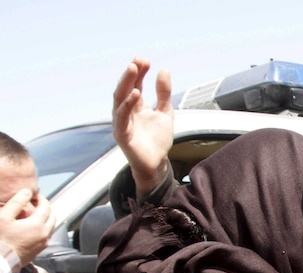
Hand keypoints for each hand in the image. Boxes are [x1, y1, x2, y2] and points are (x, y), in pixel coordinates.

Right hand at [0, 190, 54, 266]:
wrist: (0, 261)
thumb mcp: (4, 217)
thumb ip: (17, 203)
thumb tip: (27, 192)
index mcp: (37, 225)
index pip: (45, 206)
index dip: (40, 199)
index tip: (33, 196)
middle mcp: (44, 234)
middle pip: (52, 217)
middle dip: (45, 209)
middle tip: (34, 205)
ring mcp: (43, 244)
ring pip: (50, 227)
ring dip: (45, 219)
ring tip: (32, 215)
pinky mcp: (39, 251)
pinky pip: (45, 236)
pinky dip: (42, 228)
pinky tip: (30, 228)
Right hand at [113, 57, 173, 199]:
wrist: (157, 164)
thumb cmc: (158, 140)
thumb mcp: (165, 112)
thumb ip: (163, 93)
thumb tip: (164, 70)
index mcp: (135, 106)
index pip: (135, 84)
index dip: (139, 72)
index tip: (146, 60)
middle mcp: (126, 111)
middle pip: (125, 88)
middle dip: (130, 73)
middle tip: (137, 61)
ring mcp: (122, 122)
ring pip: (120, 99)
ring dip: (126, 83)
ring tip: (133, 69)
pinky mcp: (121, 134)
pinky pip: (122, 117)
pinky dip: (127, 105)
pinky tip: (136, 94)